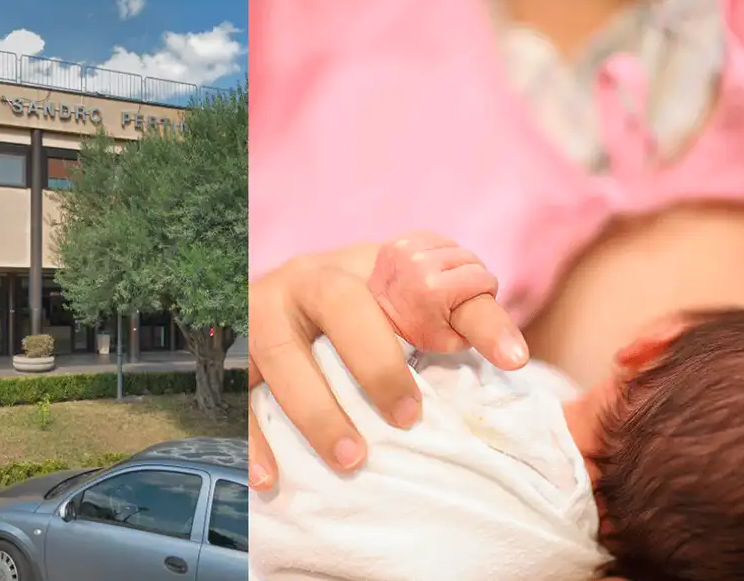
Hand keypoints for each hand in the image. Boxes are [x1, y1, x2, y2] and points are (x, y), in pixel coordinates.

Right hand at [248, 231, 528, 489]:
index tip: (514, 360)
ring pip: (281, 353)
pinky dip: (250, 437)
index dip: (473, 315)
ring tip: (350, 459)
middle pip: (339, 305)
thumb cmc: (352, 307)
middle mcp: (305, 281)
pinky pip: (234, 394)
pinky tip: (268, 477)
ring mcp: (260, 314)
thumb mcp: (401, 299)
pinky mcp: (230, 354)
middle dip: (375, 361)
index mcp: (360, 265)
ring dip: (315, 409)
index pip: (425, 281)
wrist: (273, 296)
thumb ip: (458, 316)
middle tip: (409, 417)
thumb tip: (512, 356)